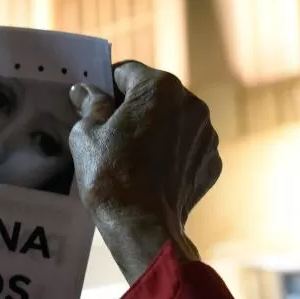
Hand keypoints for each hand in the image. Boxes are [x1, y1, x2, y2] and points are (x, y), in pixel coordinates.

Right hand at [68, 61, 220, 283]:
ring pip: (174, 122)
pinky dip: (173, 154)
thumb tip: (87, 92)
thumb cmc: (110, 176)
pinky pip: (188, 148)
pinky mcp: (212, 162)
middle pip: (155, 95)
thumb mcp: (86, 134)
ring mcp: (207, 135)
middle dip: (134, 108)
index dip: (107, 86)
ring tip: (134, 156)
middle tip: (112, 132)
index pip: (126, 72)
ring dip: (157, 130)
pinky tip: (153, 173)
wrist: (143, 226)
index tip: (95, 103)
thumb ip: (91, 105)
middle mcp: (191, 104)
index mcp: (160, 87)